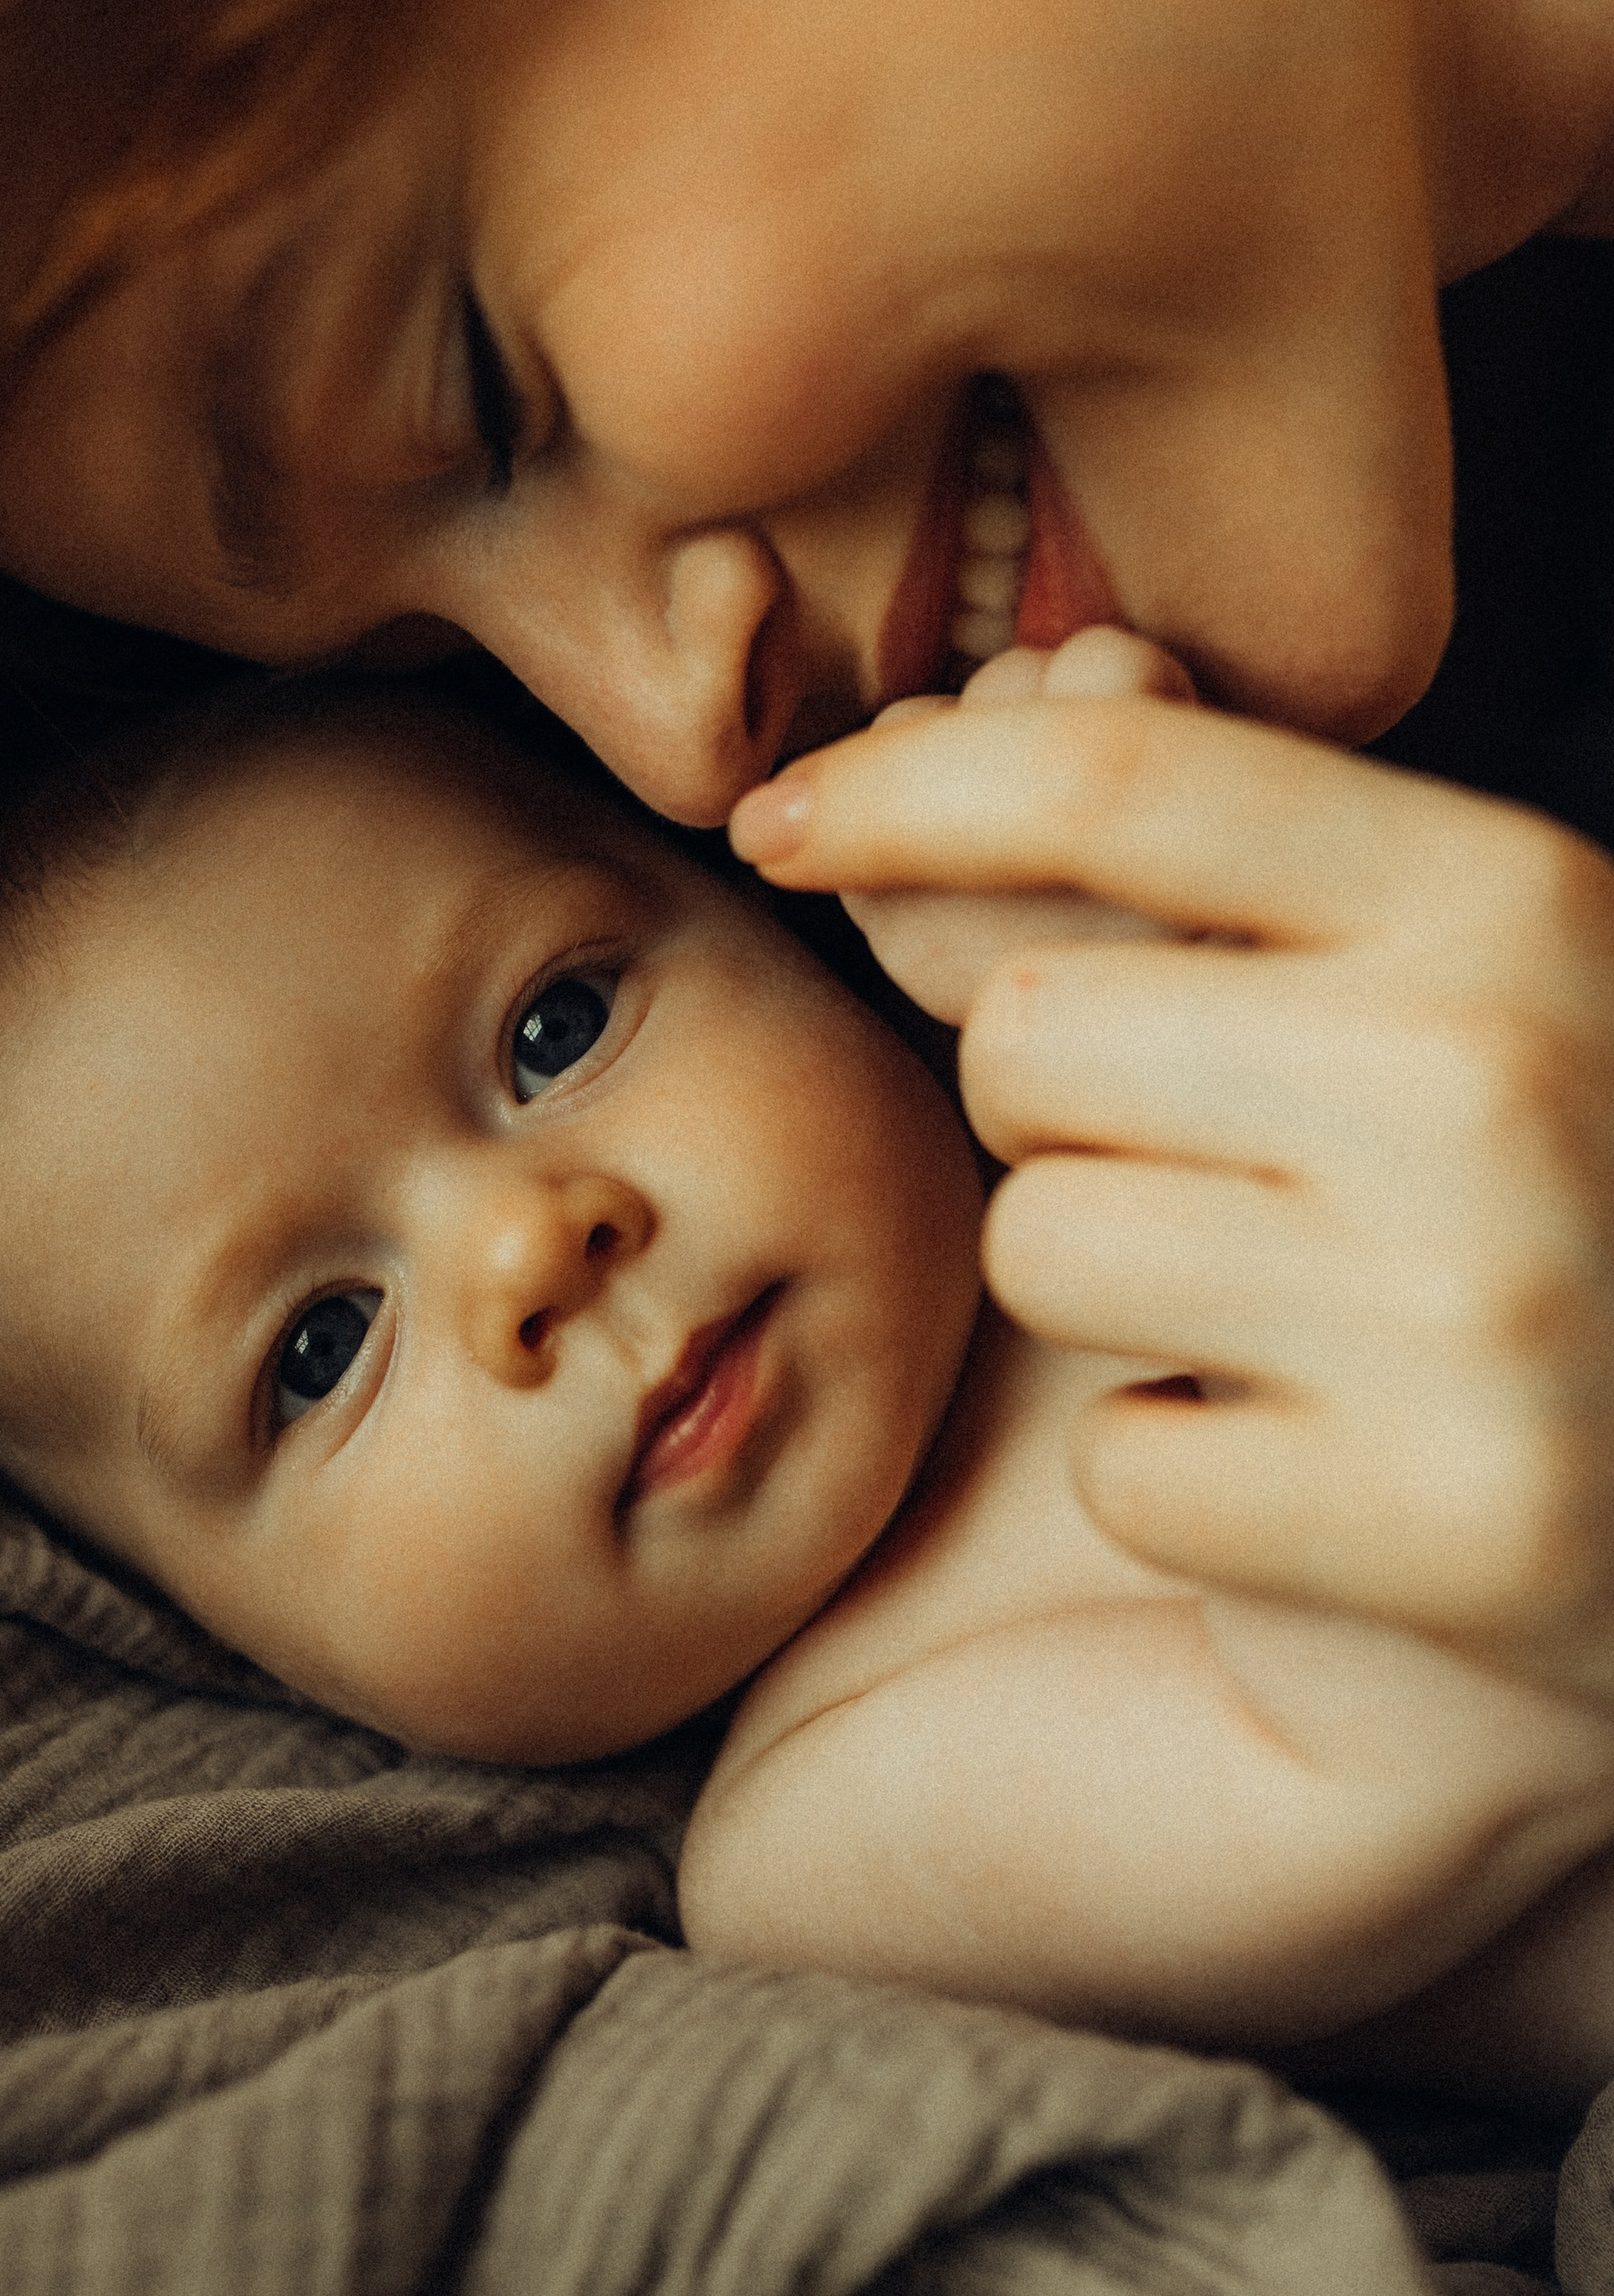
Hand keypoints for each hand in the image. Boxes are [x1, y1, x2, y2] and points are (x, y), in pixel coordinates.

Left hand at [731, 667, 1613, 1697]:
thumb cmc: (1510, 1221)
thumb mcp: (1403, 990)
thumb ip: (1182, 878)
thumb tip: (910, 761)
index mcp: (1512, 899)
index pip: (1121, 781)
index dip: (905, 791)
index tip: (783, 824)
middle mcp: (1505, 1078)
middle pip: (1029, 1037)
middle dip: (1052, 1112)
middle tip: (1199, 1180)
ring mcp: (1485, 1313)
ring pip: (1046, 1242)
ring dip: (1104, 1302)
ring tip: (1267, 1325)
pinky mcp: (1452, 1534)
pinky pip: (1119, 1465)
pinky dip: (1177, 1484)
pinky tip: (1307, 1479)